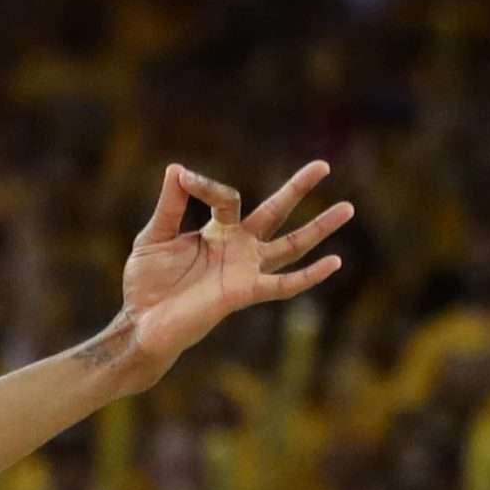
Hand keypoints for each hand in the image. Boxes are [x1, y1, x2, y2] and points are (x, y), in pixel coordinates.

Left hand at [118, 162, 352, 381]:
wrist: (141, 323)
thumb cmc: (146, 284)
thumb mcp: (154, 237)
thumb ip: (169, 206)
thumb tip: (177, 169)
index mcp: (217, 231)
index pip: (226, 197)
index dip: (205, 186)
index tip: (184, 179)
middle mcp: (238, 247)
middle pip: (275, 212)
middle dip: (297, 189)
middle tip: (323, 166)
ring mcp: (245, 269)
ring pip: (290, 245)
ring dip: (318, 228)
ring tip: (348, 208)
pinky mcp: (244, 292)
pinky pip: (283, 285)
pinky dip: (309, 275)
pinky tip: (335, 262)